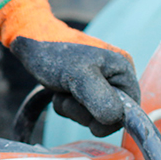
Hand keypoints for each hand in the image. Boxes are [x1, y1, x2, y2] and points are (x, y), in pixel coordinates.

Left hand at [0, 0, 140, 136]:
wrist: (30, 40)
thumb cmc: (55, 51)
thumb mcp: (79, 75)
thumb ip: (100, 99)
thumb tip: (114, 119)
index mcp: (123, 70)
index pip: (131, 110)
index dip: (111, 119)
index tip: (89, 112)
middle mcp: (115, 78)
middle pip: (110, 117)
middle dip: (86, 113)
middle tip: (70, 94)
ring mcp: (99, 84)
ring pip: (92, 117)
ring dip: (72, 109)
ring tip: (62, 89)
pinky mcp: (83, 89)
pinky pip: (78, 112)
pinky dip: (65, 106)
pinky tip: (58, 91)